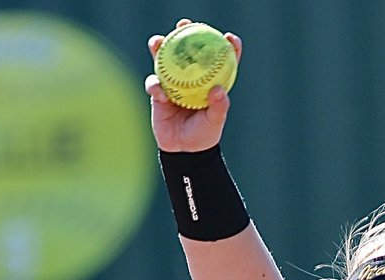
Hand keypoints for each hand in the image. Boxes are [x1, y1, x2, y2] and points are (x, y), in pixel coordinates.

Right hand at [144, 19, 241, 152]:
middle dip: (185, 32)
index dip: (225, 46)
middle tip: (185, 24)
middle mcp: (189, 76)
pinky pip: (154, 85)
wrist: (184, 151)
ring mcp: (171, 82)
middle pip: (186, 49)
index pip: (217, 59)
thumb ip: (219, 106)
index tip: (230, 38)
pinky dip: (155, 86)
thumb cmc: (203, 135)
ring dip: (159, 47)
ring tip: (159, 41)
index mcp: (208, 80)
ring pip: (163, 59)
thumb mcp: (214, 122)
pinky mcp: (158, 93)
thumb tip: (219, 90)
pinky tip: (160, 91)